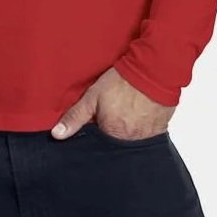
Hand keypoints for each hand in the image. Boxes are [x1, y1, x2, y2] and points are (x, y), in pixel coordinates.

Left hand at [50, 67, 175, 140]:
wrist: (153, 71)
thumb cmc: (122, 82)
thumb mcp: (93, 96)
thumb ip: (75, 117)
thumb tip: (57, 135)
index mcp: (111, 135)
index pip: (97, 145)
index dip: (95, 136)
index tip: (95, 126)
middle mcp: (129, 142)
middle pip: (114, 146)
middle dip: (110, 137)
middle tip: (111, 120)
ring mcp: (146, 138)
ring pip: (130, 142)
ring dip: (126, 134)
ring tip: (124, 118)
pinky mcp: (159, 132)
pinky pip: (146, 138)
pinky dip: (140, 131)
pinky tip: (137, 119)